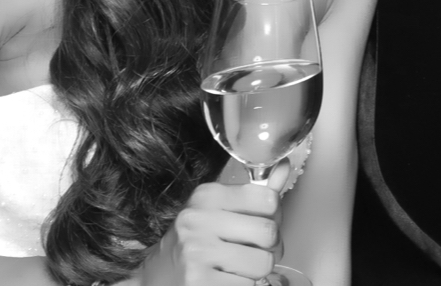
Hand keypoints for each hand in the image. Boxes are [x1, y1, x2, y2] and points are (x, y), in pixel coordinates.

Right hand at [132, 177, 282, 285]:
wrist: (156, 276)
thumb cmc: (193, 243)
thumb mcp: (218, 211)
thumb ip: (254, 195)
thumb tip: (284, 166)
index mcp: (207, 196)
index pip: (269, 199)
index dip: (274, 217)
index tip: (259, 225)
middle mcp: (198, 220)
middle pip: (269, 232)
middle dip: (269, 248)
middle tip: (252, 253)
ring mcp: (197, 252)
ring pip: (263, 263)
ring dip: (256, 272)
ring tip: (237, 268)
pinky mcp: (198, 282)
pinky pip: (248, 285)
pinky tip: (226, 280)